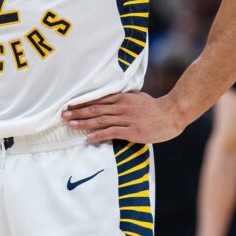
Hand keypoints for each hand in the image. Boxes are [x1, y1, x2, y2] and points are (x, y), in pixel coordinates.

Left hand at [63, 92, 186, 143]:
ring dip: (84, 123)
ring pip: (100, 120)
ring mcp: (126, 119)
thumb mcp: (136, 98)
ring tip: (71, 125)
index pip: (96, 100)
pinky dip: (99, 135)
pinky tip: (88, 138)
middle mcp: (121, 106)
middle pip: (95, 109)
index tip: (69, 106)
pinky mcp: (132, 130)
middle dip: (77, 112)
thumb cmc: (154, 107)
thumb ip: (121, 99)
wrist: (171, 113)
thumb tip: (108, 101)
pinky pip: (112, 132)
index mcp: (121, 97)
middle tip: (63, 115)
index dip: (81, 103)